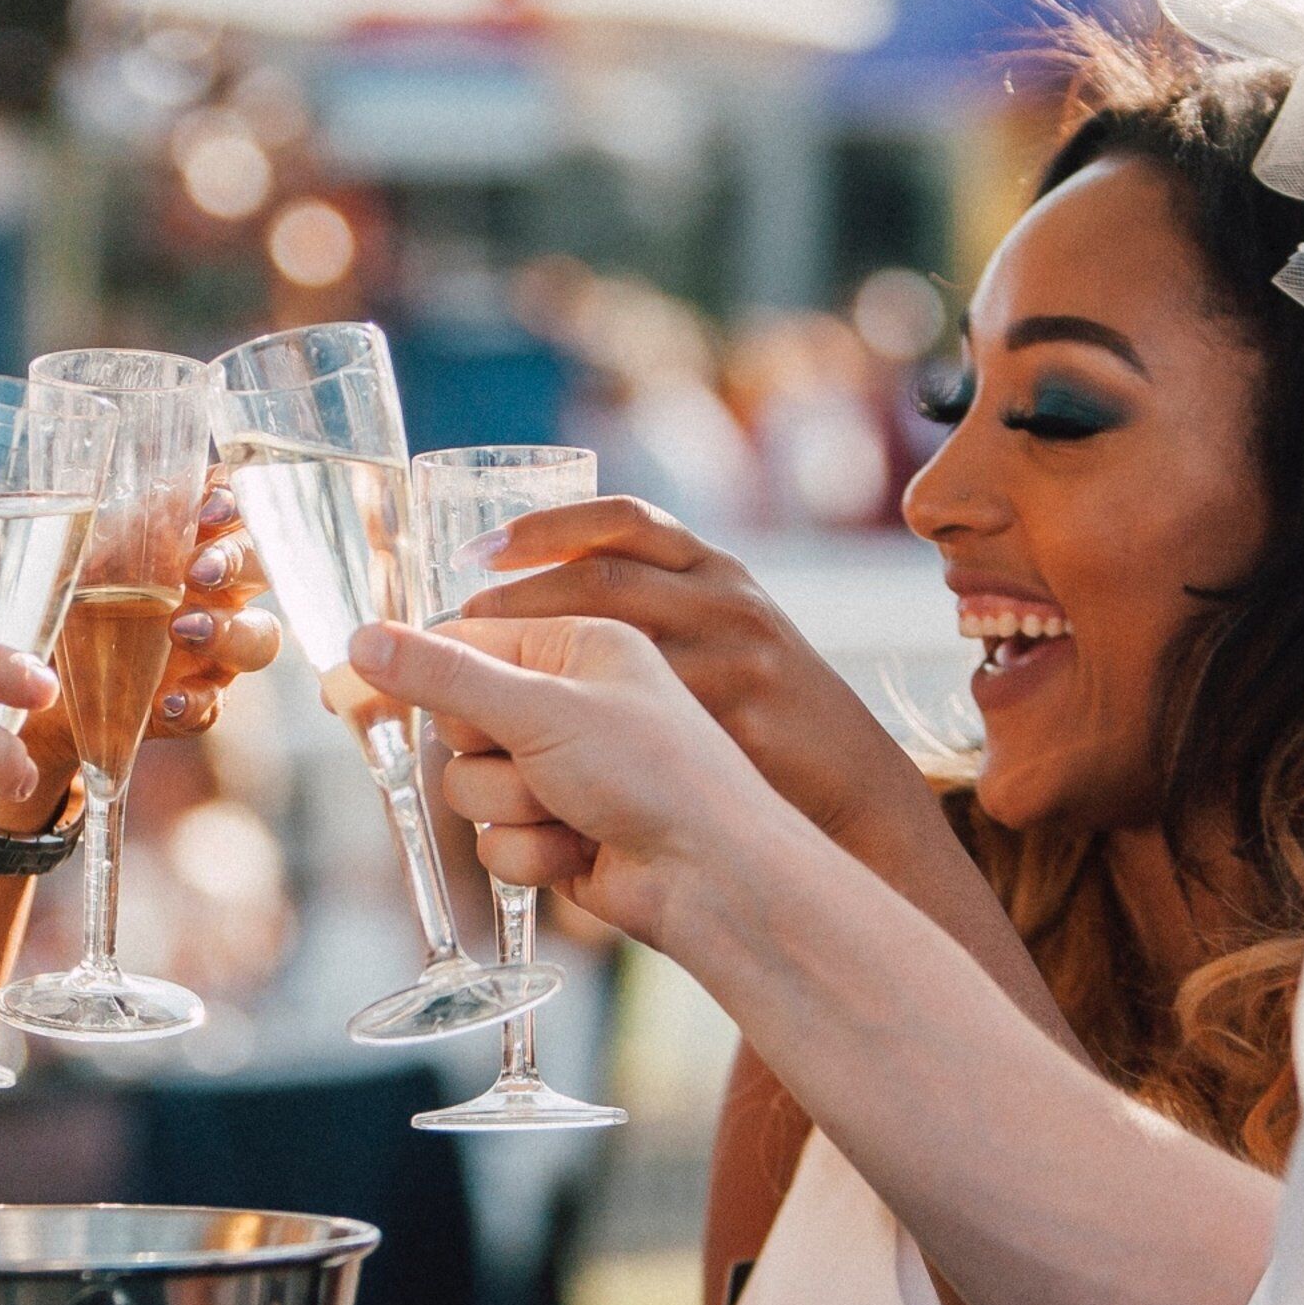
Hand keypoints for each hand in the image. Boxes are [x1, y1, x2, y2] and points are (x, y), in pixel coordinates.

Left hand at [0, 483, 283, 826]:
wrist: (39, 687)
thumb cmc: (63, 603)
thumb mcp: (65, 563)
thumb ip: (81, 537)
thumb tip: (77, 514)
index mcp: (189, 545)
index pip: (232, 508)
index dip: (236, 500)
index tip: (210, 506)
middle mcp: (214, 593)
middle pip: (262, 566)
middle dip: (240, 561)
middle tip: (199, 571)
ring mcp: (211, 652)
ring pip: (260, 638)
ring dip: (230, 630)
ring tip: (184, 629)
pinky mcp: (195, 705)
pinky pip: (213, 705)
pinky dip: (196, 701)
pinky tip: (169, 701)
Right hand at [345, 615, 810, 955]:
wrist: (712, 878)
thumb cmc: (653, 773)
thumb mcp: (542, 709)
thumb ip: (445, 677)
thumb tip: (362, 640)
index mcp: (577, 644)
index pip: (465, 642)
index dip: (418, 670)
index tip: (354, 690)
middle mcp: (568, 702)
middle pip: (457, 724)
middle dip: (489, 755)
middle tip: (538, 760)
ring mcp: (563, 772)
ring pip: (470, 789)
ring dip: (511, 810)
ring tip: (572, 811)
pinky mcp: (558, 832)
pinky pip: (496, 840)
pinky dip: (531, 853)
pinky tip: (581, 852)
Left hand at [469, 497, 924, 854]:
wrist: (846, 783)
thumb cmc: (759, 706)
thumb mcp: (716, 631)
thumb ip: (639, 607)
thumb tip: (512, 605)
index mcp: (716, 571)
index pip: (624, 521)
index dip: (544, 528)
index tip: (477, 552)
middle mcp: (727, 607)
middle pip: (603, 585)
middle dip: (519, 608)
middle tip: (457, 635)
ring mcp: (739, 667)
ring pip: (612, 660)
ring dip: (536, 680)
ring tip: (481, 706)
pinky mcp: (744, 732)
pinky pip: (640, 735)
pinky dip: (580, 747)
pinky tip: (539, 769)